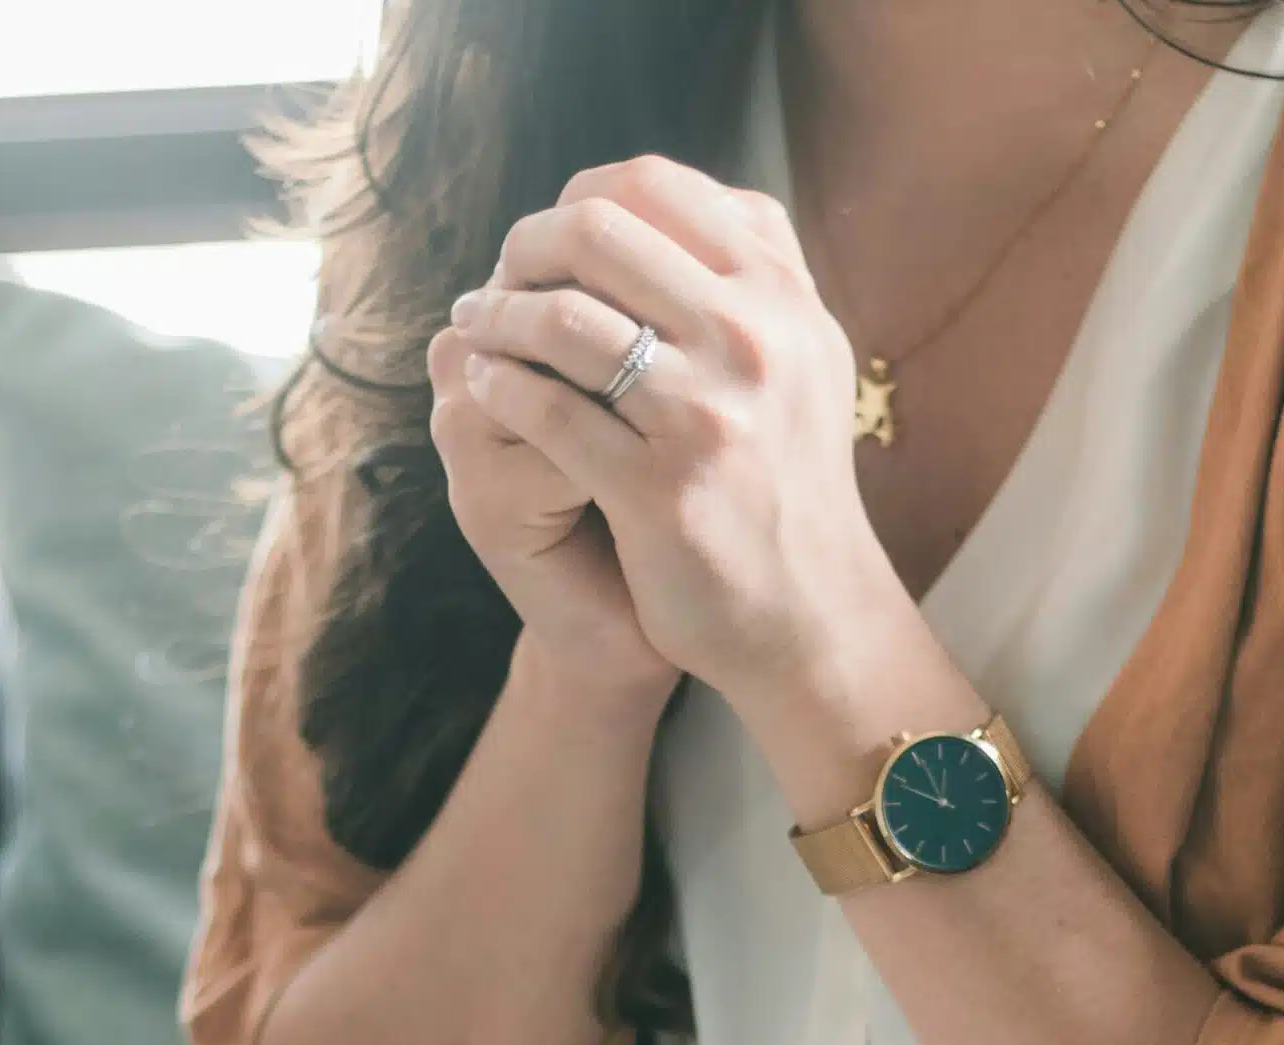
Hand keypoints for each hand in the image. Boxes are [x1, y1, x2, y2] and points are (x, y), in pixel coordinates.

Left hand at [451, 156, 913, 723]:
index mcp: (780, 297)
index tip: (550, 238)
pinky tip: (484, 388)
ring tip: (474, 328)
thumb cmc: (789, 486)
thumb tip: (672, 196)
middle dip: (525, 248)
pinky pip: (549, 413)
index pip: (655, 188)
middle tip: (496, 279)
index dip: (580, 198)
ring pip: (564, 321)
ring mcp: (705, 417)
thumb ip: (754, 276)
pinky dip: (501, 389)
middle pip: (599, 235)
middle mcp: (751, 343)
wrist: (809, 616)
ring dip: (497, 316)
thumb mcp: (802, 361)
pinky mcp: (659, 491)